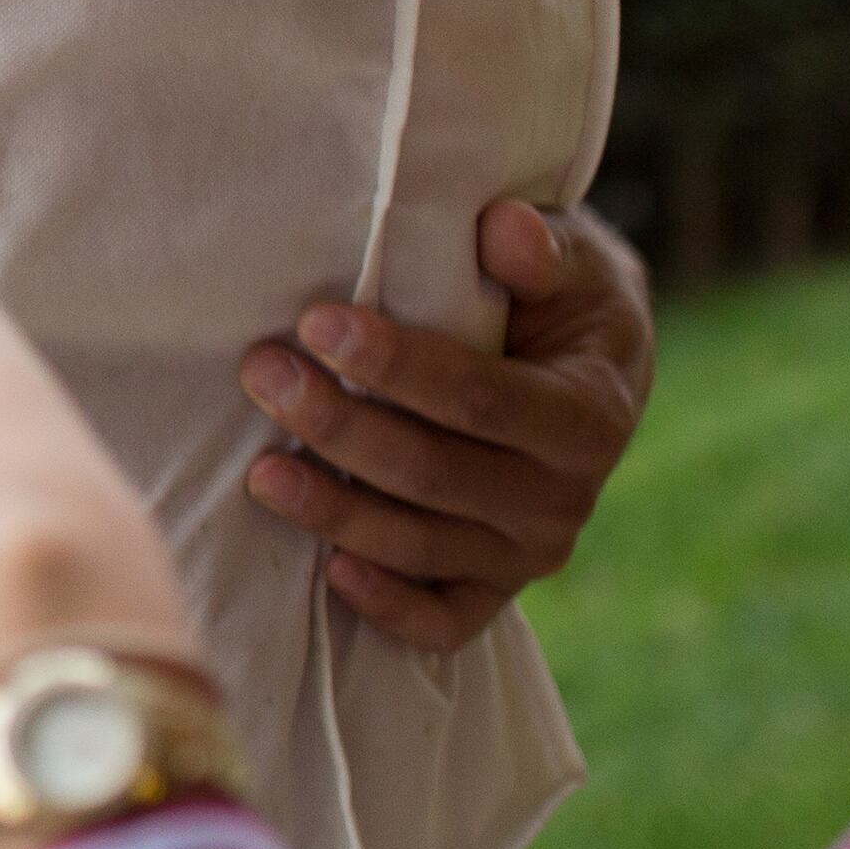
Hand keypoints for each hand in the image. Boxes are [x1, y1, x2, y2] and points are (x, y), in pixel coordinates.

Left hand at [237, 198, 652, 653]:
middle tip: (263, 375)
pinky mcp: (496, 585)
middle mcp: (566, 497)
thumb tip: (505, 228)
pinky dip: (388, 606)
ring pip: (421, 546)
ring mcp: (530, 551)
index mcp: (589, 414)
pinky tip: (328, 572)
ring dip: (335, 511)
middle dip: (340, 428)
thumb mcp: (570, 258)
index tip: (317, 324)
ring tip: (260, 468)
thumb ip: (539, 246)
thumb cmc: (559, 296)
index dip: (397, 365)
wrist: (588, 367)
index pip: (479, 399)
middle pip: (435, 474)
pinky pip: (443, 620)